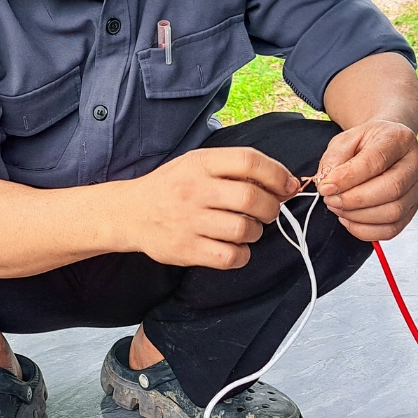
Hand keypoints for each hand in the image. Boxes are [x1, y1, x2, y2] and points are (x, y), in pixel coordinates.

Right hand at [122, 147, 300, 268]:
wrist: (129, 213)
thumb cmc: (172, 187)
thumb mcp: (196, 164)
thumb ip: (234, 168)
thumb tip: (285, 183)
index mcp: (199, 164)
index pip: (249, 161)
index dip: (277, 173)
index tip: (287, 185)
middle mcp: (194, 190)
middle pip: (251, 199)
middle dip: (271, 208)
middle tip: (267, 212)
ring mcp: (189, 221)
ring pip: (244, 230)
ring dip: (257, 232)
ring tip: (248, 229)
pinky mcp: (186, 249)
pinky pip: (230, 257)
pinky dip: (242, 255)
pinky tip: (235, 248)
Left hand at [314, 119, 417, 240]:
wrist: (383, 147)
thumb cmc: (365, 144)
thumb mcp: (344, 141)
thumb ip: (334, 159)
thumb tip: (328, 183)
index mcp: (399, 139)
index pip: (377, 161)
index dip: (348, 178)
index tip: (327, 186)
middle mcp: (414, 163)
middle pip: (391, 189)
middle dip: (354, 200)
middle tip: (331, 199)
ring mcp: (417, 188)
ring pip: (393, 212)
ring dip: (358, 216)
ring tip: (338, 207)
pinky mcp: (412, 208)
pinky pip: (393, 229)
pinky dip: (366, 230)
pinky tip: (350, 219)